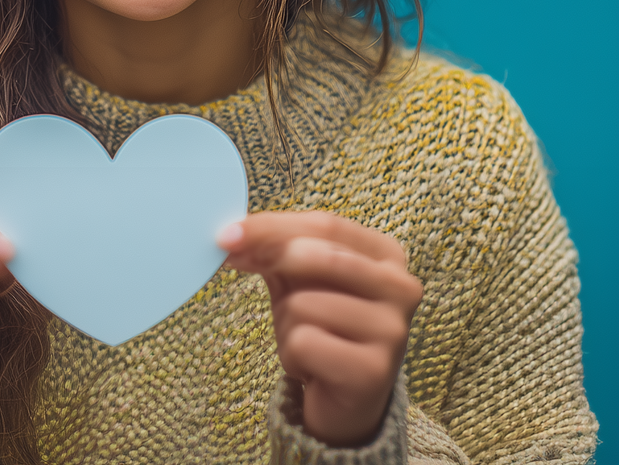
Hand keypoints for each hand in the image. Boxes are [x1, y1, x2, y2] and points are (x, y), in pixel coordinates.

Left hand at [217, 210, 421, 446]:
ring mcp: (392, 330)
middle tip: (233, 261)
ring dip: (285, 323)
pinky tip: (310, 367)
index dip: (271, 225)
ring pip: (303, 302)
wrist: (343, 402)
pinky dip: (291, 354)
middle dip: (268, 256)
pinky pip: (304, 342)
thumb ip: (273, 248)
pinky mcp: (374, 371)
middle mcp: (400, 287)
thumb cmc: (321, 327)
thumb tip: (231, 236)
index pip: (325, 225)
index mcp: (386, 254)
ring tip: (303, 339)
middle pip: (318, 254)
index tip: (226, 232)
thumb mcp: (298, 278)